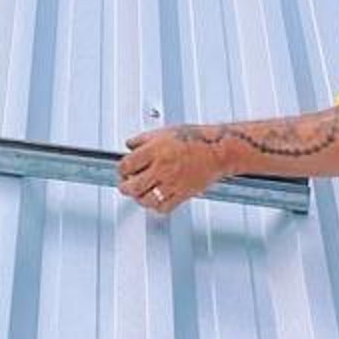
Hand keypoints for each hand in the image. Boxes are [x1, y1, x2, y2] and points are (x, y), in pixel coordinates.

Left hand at [117, 125, 233, 213]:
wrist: (217, 150)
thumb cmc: (195, 139)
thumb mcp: (165, 131)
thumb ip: (143, 139)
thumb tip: (129, 145)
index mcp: (155, 150)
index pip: (126, 165)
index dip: (121, 169)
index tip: (122, 170)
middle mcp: (161, 168)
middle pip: (133, 186)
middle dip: (125, 187)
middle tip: (125, 185)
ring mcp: (171, 183)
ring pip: (146, 199)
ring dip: (139, 198)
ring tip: (139, 194)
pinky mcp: (182, 194)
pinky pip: (163, 207)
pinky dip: (156, 206)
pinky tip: (156, 200)